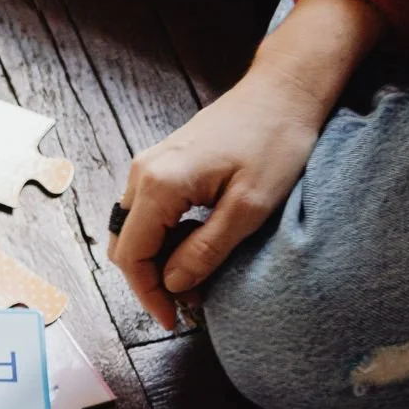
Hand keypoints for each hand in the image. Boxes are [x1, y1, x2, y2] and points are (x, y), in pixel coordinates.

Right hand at [107, 70, 323, 327]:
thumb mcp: (250, 206)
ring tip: (193, 275)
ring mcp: (147, 166)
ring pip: (132, 231)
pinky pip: (145, 213)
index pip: (132, 257)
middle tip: (186, 303)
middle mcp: (142, 174)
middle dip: (150, 281)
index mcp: (159, 185)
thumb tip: (172, 285)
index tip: (173, 319)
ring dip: (156, 260)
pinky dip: (161, 238)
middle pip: (125, 247)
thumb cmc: (275, 140)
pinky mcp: (159, 164)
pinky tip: (193, 244)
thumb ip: (206, 250)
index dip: (148, 294)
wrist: (283, 89)